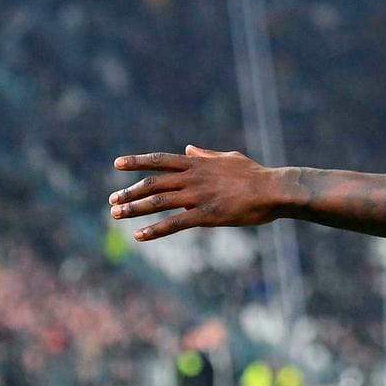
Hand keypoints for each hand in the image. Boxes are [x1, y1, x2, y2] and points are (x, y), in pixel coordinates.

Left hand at [109, 145, 289, 239]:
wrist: (273, 190)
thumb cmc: (255, 174)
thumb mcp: (228, 158)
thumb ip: (205, 155)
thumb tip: (189, 148)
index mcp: (197, 164)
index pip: (160, 161)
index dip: (137, 162)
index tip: (117, 164)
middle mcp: (193, 178)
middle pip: (152, 183)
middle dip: (129, 191)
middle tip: (112, 200)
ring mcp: (198, 197)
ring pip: (158, 202)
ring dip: (134, 209)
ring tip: (116, 215)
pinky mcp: (206, 215)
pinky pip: (174, 223)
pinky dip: (154, 230)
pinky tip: (139, 236)